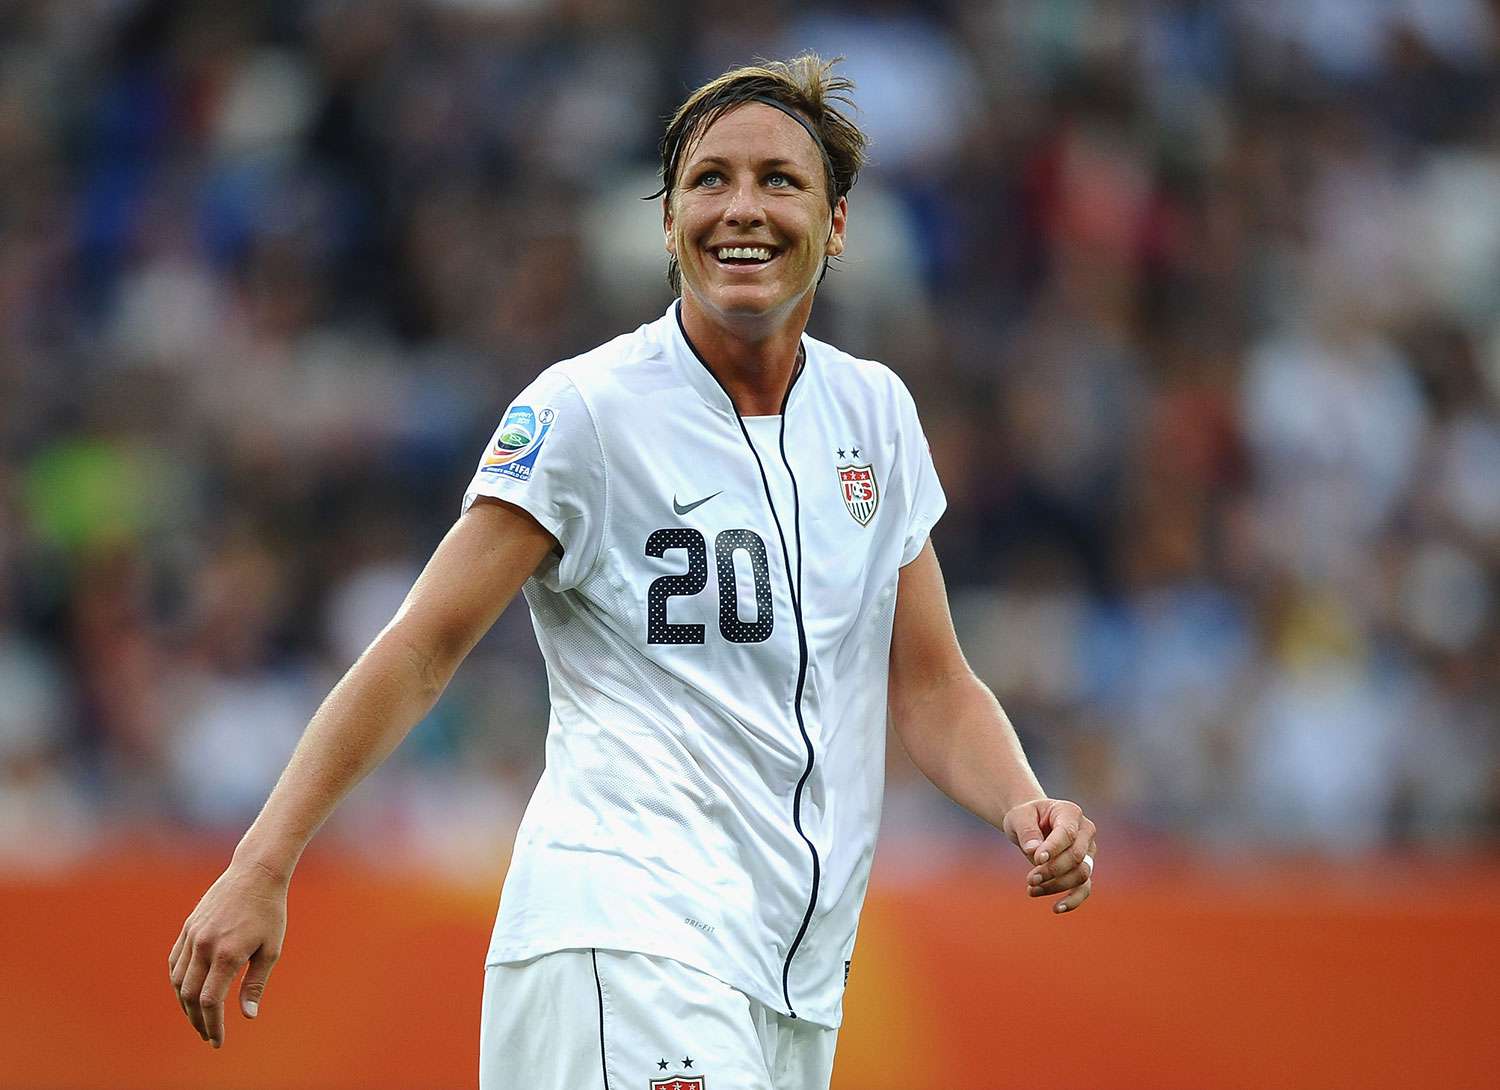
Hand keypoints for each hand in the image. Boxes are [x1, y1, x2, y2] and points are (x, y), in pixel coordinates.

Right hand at [168, 858, 287, 1047]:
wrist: (256, 873)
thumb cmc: (270, 912)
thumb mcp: (271, 949)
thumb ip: (256, 984)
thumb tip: (248, 1016)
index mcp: (227, 954)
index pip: (210, 1002)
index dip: (212, 1025)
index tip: (217, 1041)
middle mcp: (204, 946)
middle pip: (189, 996)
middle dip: (197, 1020)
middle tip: (207, 1035)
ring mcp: (192, 936)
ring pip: (178, 981)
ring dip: (185, 1004)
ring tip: (198, 1018)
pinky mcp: (188, 927)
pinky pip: (174, 962)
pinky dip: (177, 982)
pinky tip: (187, 992)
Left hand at [1002, 798, 1096, 913]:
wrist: (1031, 823)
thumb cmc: (1025, 817)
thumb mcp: (1019, 817)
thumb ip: (1027, 831)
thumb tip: (1034, 851)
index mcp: (1070, 812)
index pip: (1067, 833)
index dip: (1053, 848)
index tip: (1036, 859)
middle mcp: (1085, 831)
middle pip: (1076, 856)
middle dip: (1052, 870)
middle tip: (1030, 879)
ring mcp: (1088, 851)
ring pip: (1081, 874)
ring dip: (1057, 885)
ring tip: (1031, 889)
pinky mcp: (1084, 869)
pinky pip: (1085, 888)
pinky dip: (1073, 900)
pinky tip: (1056, 908)